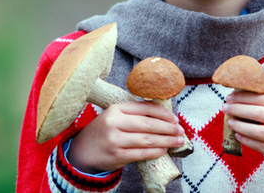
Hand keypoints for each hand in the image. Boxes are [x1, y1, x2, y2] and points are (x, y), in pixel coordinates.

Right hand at [66, 101, 184, 173]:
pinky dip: (156, 152)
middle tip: (180, 130)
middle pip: (149, 124)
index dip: (163, 113)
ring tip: (177, 141)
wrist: (83, 151)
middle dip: (168, 128)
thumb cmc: (104, 130)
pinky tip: (164, 150)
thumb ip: (134, 113)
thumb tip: (163, 115)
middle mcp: (115, 122)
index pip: (145, 107)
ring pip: (147, 140)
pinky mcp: (117, 155)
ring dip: (166, 141)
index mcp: (116, 108)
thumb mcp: (114, 115)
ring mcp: (115, 140)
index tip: (174, 118)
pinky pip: (142, 153)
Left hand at [223, 91, 263, 164]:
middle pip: (258, 114)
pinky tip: (238, 134)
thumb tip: (241, 97)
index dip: (244, 97)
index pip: (263, 98)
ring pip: (258, 131)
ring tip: (230, 121)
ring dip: (240, 126)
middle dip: (238, 109)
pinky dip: (247, 140)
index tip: (230, 96)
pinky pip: (261, 146)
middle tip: (225, 107)